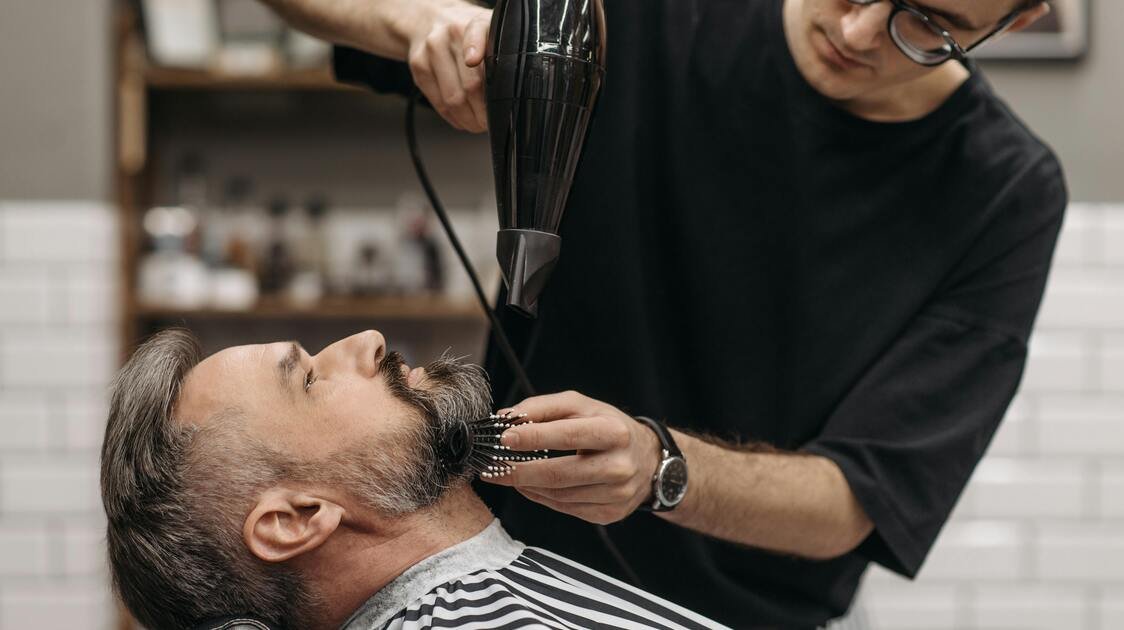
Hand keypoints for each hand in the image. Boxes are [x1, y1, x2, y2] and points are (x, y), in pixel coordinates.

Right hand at [404, 1, 490, 131]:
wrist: (431, 22)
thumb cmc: (468, 34)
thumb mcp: (490, 34)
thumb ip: (501, 56)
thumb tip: (512, 92)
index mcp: (474, 24)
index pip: (476, 36)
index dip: (475, 50)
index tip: (473, 61)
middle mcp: (451, 34)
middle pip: (469, 83)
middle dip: (484, 111)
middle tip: (491, 121)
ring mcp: (431, 50)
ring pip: (452, 98)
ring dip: (469, 119)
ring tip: (478, 124)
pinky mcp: (419, 66)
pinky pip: (438, 102)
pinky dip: (454, 118)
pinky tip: (462, 119)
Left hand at [483, 391, 662, 524]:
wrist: (649, 460)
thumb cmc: (608, 427)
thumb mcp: (582, 406)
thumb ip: (542, 407)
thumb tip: (506, 418)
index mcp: (614, 432)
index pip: (567, 435)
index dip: (533, 437)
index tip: (503, 438)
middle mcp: (619, 465)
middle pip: (558, 474)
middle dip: (518, 471)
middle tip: (491, 466)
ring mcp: (616, 494)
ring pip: (557, 494)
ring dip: (525, 485)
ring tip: (505, 473)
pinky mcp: (609, 514)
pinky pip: (564, 508)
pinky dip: (540, 497)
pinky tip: (528, 485)